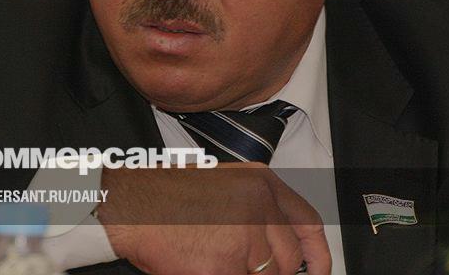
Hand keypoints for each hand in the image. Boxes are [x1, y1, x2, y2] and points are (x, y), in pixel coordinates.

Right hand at [97, 163, 330, 274]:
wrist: (130, 205)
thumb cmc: (166, 196)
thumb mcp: (225, 187)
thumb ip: (257, 213)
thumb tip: (277, 250)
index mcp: (261, 183)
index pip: (308, 223)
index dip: (317, 255)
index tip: (317, 271)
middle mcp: (258, 206)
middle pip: (288, 259)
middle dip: (272, 273)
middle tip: (245, 268)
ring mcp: (243, 237)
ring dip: (244, 274)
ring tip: (215, 260)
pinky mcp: (224, 266)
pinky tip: (204, 267)